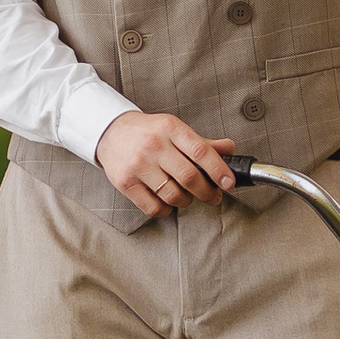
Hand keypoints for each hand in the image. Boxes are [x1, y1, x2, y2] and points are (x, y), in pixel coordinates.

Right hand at [97, 110, 236, 217]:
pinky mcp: (126, 183)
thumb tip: (229, 149)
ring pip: (173, 195)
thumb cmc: (147, 132)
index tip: (229, 183)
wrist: (110, 132)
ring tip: (188, 196)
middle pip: (189, 177)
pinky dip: (167, 209)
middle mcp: (154, 145)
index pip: (200, 151)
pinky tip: (167, 201)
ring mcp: (138, 165)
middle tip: (213, 196)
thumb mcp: (174, 129)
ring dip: (188, 201)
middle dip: (207, 192)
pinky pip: (154, 207)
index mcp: (170, 128)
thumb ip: (202, 143)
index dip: (219, 170)